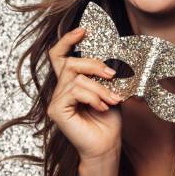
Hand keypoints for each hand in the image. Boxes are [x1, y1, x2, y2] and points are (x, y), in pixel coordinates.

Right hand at [47, 27, 123, 161]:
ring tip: (113, 99)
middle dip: (94, 64)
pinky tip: (102, 107)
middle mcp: (60, 89)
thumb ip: (108, 74)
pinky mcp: (56, 110)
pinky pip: (74, 92)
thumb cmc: (109, 119)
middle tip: (113, 74)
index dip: (68, 40)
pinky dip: (93, 97)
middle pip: (69, 62)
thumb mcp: (112, 90)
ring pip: (76, 78)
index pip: (59, 55)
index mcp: (71, 81)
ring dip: (100, 87)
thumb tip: (118, 55)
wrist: (107, 145)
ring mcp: (56, 100)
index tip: (84, 30)